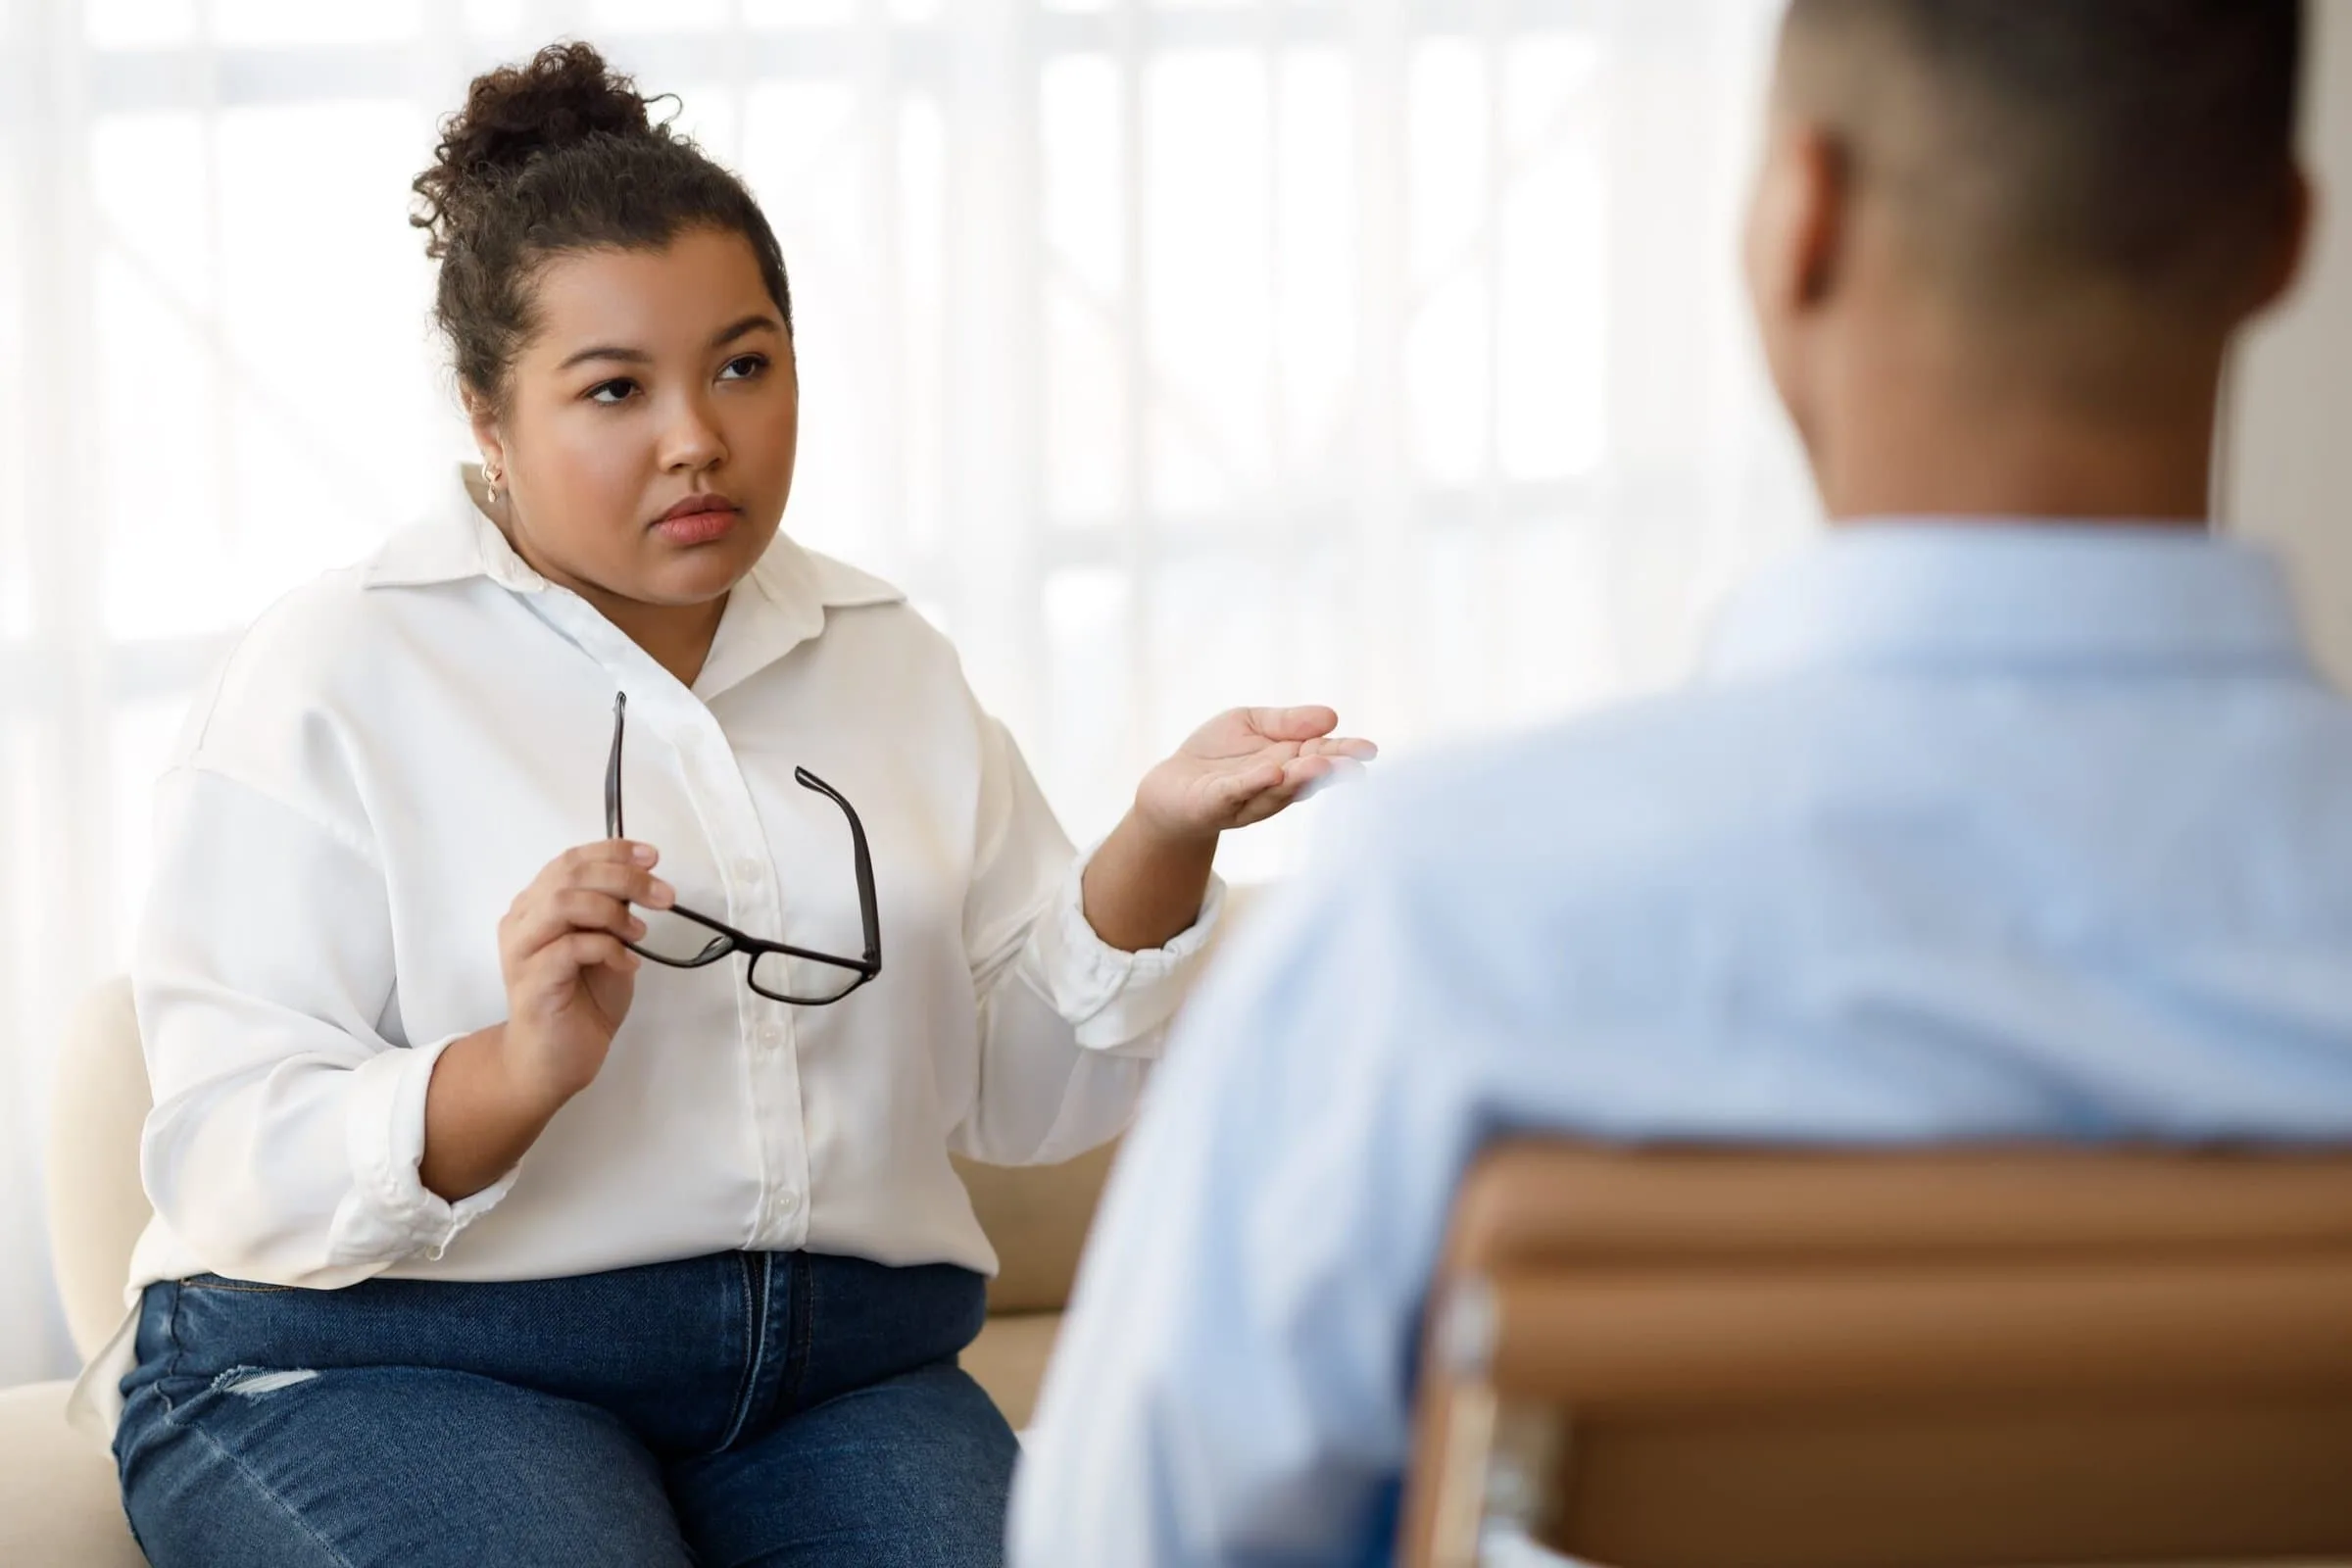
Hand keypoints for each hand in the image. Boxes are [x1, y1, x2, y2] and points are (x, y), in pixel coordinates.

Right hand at [493, 840, 673, 1108]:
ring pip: (564, 903)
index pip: (570, 860)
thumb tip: (641, 880)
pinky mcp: (532, 981)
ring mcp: (522, 951)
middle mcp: (522, 921)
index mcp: (536, 906)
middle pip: (570, 875)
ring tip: (640, 934)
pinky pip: (572, 947)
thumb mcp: (607, 945)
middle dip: (624, 877)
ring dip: (613, 911)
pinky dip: (609, 949)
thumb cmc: (581, 1001)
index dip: (613, 851)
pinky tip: (628, 964)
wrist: (554, 1060)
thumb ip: (613, 912)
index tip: (652, 856)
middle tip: (663, 895)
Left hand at [1133, 706, 1376, 841]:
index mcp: (1289, 762)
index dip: (1345, 754)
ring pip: (1277, 789)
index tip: (1369, 750)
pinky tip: (1272, 772)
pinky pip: (1236, 793)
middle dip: (1330, 771)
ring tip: (1320, 764)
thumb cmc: (1216, 756)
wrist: (1171, 787)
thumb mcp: (1250, 723)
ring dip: (1299, 778)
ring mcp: (1247, 798)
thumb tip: (1331, 716)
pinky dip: (1254, 784)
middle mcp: (1274, 786)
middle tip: (1355, 765)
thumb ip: (1287, 722)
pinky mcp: (1214, 804)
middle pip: (1306, 778)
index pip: (1322, 756)